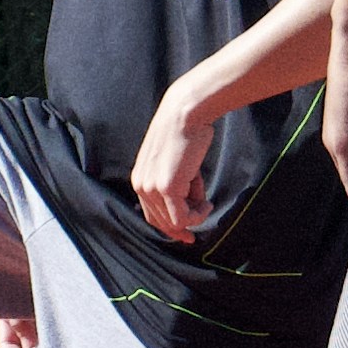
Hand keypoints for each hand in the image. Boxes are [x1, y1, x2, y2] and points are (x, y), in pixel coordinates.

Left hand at [135, 75, 222, 240]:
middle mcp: (141, 186)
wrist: (185, 114)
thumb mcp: (173, 162)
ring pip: (175, 222)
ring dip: (195, 212)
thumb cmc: (185, 132)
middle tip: (205, 212)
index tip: (188, 233)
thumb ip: (174, 183)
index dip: (171, 226)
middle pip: (162, 222)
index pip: (152, 215)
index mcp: (139, 179)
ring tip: (205, 193)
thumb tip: (191, 204)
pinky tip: (208, 202)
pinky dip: (198, 215)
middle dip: (185, 223)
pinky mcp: (167, 188)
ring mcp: (152, 188)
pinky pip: (183, 218)